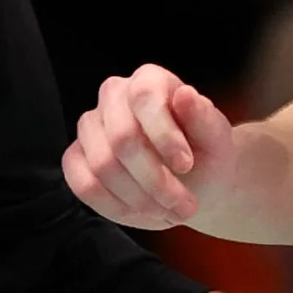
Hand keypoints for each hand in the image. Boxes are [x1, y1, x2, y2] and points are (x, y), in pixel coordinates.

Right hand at [63, 64, 238, 229]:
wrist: (196, 183)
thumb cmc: (206, 155)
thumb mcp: (216, 139)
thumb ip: (203, 117)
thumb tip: (184, 94)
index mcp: (149, 79)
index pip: (144, 96)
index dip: (164, 134)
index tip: (186, 165)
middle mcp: (113, 95)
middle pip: (122, 138)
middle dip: (155, 180)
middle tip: (185, 205)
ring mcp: (90, 126)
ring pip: (103, 166)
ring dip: (140, 199)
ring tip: (170, 211)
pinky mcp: (75, 158)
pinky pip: (83, 185)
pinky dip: (116, 207)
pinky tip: (142, 213)